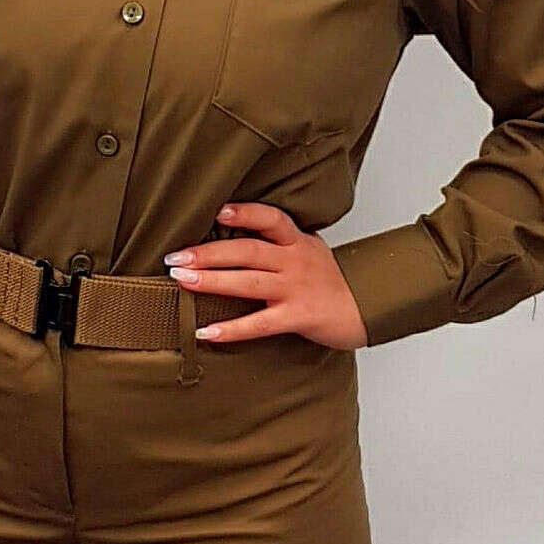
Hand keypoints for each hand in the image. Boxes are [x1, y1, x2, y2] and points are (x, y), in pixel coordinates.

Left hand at [163, 201, 368, 349]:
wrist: (368, 309)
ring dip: (212, 281)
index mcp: (297, 241)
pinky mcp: (298, 317)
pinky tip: (206, 332)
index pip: (270, 218)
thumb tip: (234, 235)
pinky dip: (232, 329)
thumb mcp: (309, 250)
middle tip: (176, 257)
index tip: (215, 210)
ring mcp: (296, 289)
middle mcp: (295, 261)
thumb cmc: (331, 281)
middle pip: (247, 250)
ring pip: (248, 282)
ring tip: (181, 281)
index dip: (243, 212)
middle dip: (208, 253)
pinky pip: (260, 324)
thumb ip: (279, 243)